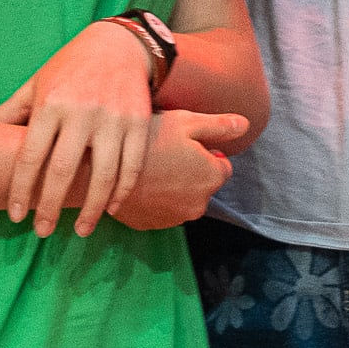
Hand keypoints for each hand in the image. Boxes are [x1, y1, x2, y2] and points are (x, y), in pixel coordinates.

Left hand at [0, 19, 164, 234]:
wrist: (117, 45)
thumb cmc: (68, 69)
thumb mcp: (35, 85)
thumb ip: (10, 112)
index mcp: (50, 104)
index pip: (31, 156)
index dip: (21, 189)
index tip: (16, 215)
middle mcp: (81, 113)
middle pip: (63, 171)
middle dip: (50, 206)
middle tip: (42, 231)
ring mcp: (112, 119)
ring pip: (102, 176)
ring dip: (90, 209)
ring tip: (80, 230)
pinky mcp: (138, 123)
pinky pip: (131, 167)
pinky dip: (121, 193)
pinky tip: (110, 208)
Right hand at [115, 111, 252, 229]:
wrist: (102, 170)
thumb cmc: (147, 140)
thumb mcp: (186, 122)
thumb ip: (219, 126)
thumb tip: (247, 125)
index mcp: (211, 178)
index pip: (221, 165)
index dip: (204, 151)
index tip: (183, 143)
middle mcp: (199, 204)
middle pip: (202, 184)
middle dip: (189, 171)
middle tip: (165, 152)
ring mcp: (174, 218)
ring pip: (181, 198)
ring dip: (172, 186)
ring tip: (150, 167)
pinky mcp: (151, 225)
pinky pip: (160, 209)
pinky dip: (155, 198)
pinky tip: (139, 183)